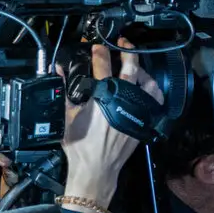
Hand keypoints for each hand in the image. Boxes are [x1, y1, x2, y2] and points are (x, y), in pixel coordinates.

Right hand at [61, 43, 160, 205]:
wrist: (96, 169)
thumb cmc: (80, 145)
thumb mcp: (67, 115)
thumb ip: (66, 90)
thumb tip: (60, 71)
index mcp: (103, 97)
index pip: (102, 66)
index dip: (99, 53)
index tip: (96, 45)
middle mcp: (123, 101)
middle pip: (131, 69)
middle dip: (128, 52)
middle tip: (123, 43)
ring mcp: (137, 111)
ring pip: (148, 85)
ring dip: (143, 72)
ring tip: (135, 67)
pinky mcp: (144, 122)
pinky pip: (154, 102)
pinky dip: (151, 91)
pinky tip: (145, 88)